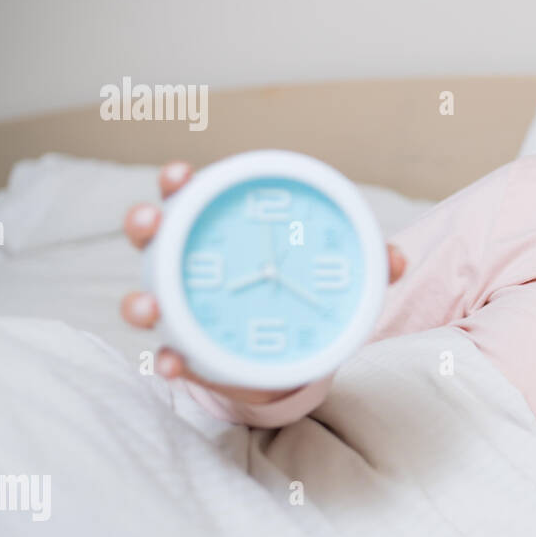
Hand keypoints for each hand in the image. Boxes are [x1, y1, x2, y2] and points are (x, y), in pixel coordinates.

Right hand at [119, 160, 407, 403]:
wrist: (290, 353)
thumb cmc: (300, 293)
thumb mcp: (333, 274)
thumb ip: (366, 262)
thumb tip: (397, 259)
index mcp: (220, 231)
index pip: (192, 196)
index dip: (178, 181)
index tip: (180, 172)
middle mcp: (188, 265)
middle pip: (153, 236)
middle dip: (144, 223)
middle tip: (150, 218)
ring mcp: (181, 309)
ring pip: (145, 295)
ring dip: (138, 298)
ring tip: (148, 304)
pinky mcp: (188, 352)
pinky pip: (168, 354)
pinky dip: (166, 360)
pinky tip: (170, 363)